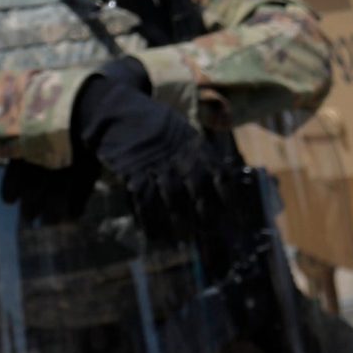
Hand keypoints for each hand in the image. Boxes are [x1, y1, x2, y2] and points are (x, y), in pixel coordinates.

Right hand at [69, 57, 222, 231]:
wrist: (117, 109)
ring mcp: (155, 161)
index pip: (219, 171)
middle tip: (211, 237)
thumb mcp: (183, 132)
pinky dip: (149, 219)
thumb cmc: (155, 126)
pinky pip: (144, 199)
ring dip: (179, 222)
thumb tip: (222, 183)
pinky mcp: (132, 169)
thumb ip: (200, 156)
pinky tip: (153, 236)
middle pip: (198, 187)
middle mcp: (178, 153)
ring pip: (172, 196)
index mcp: (194, 144)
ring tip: (183, 242)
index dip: (229, 197)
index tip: (235, 219)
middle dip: (206, 215)